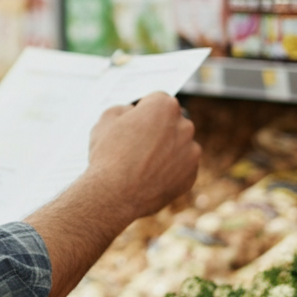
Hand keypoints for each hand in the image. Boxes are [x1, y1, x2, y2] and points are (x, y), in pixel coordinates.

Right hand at [84, 92, 199, 220]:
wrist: (114, 195)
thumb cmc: (108, 155)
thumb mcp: (105, 120)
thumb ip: (123, 109)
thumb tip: (132, 112)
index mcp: (164, 106)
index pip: (156, 100)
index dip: (140, 112)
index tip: (130, 125)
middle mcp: (184, 125)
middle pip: (170, 122)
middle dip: (156, 130)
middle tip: (135, 146)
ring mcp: (191, 152)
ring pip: (177, 145)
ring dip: (164, 151)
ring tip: (140, 165)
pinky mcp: (191, 175)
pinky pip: (180, 168)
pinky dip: (168, 171)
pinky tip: (148, 178)